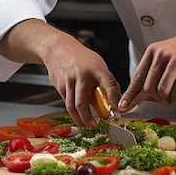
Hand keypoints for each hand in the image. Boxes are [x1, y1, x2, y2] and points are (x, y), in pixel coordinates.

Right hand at [0, 19, 120, 127]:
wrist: (58, 48)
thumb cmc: (81, 57)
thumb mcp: (98, 64)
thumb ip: (105, 80)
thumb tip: (114, 98)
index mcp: (96, 68)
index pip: (109, 83)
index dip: (114, 97)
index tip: (118, 109)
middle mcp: (82, 76)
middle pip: (83, 102)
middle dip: (88, 118)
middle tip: (95, 126)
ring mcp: (69, 82)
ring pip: (72, 106)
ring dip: (80, 119)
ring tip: (87, 125)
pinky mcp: (60, 87)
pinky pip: (67, 103)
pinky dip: (74, 112)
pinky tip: (79, 116)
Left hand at [117, 25, 175, 112]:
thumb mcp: (164, 53)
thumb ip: (151, 70)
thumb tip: (139, 93)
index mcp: (153, 51)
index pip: (137, 77)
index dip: (130, 95)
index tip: (123, 106)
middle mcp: (162, 54)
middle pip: (148, 88)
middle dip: (153, 99)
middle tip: (160, 100)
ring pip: (162, 91)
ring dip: (165, 100)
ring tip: (170, 98)